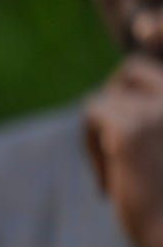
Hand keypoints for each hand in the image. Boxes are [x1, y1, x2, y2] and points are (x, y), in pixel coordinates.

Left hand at [84, 56, 162, 246]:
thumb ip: (154, 117)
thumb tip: (128, 74)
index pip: (161, 60)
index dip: (143, 72)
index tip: (134, 100)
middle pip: (133, 70)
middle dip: (115, 109)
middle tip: (118, 157)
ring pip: (109, 94)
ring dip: (102, 134)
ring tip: (118, 176)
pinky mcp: (135, 128)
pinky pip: (93, 111)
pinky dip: (91, 147)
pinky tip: (109, 186)